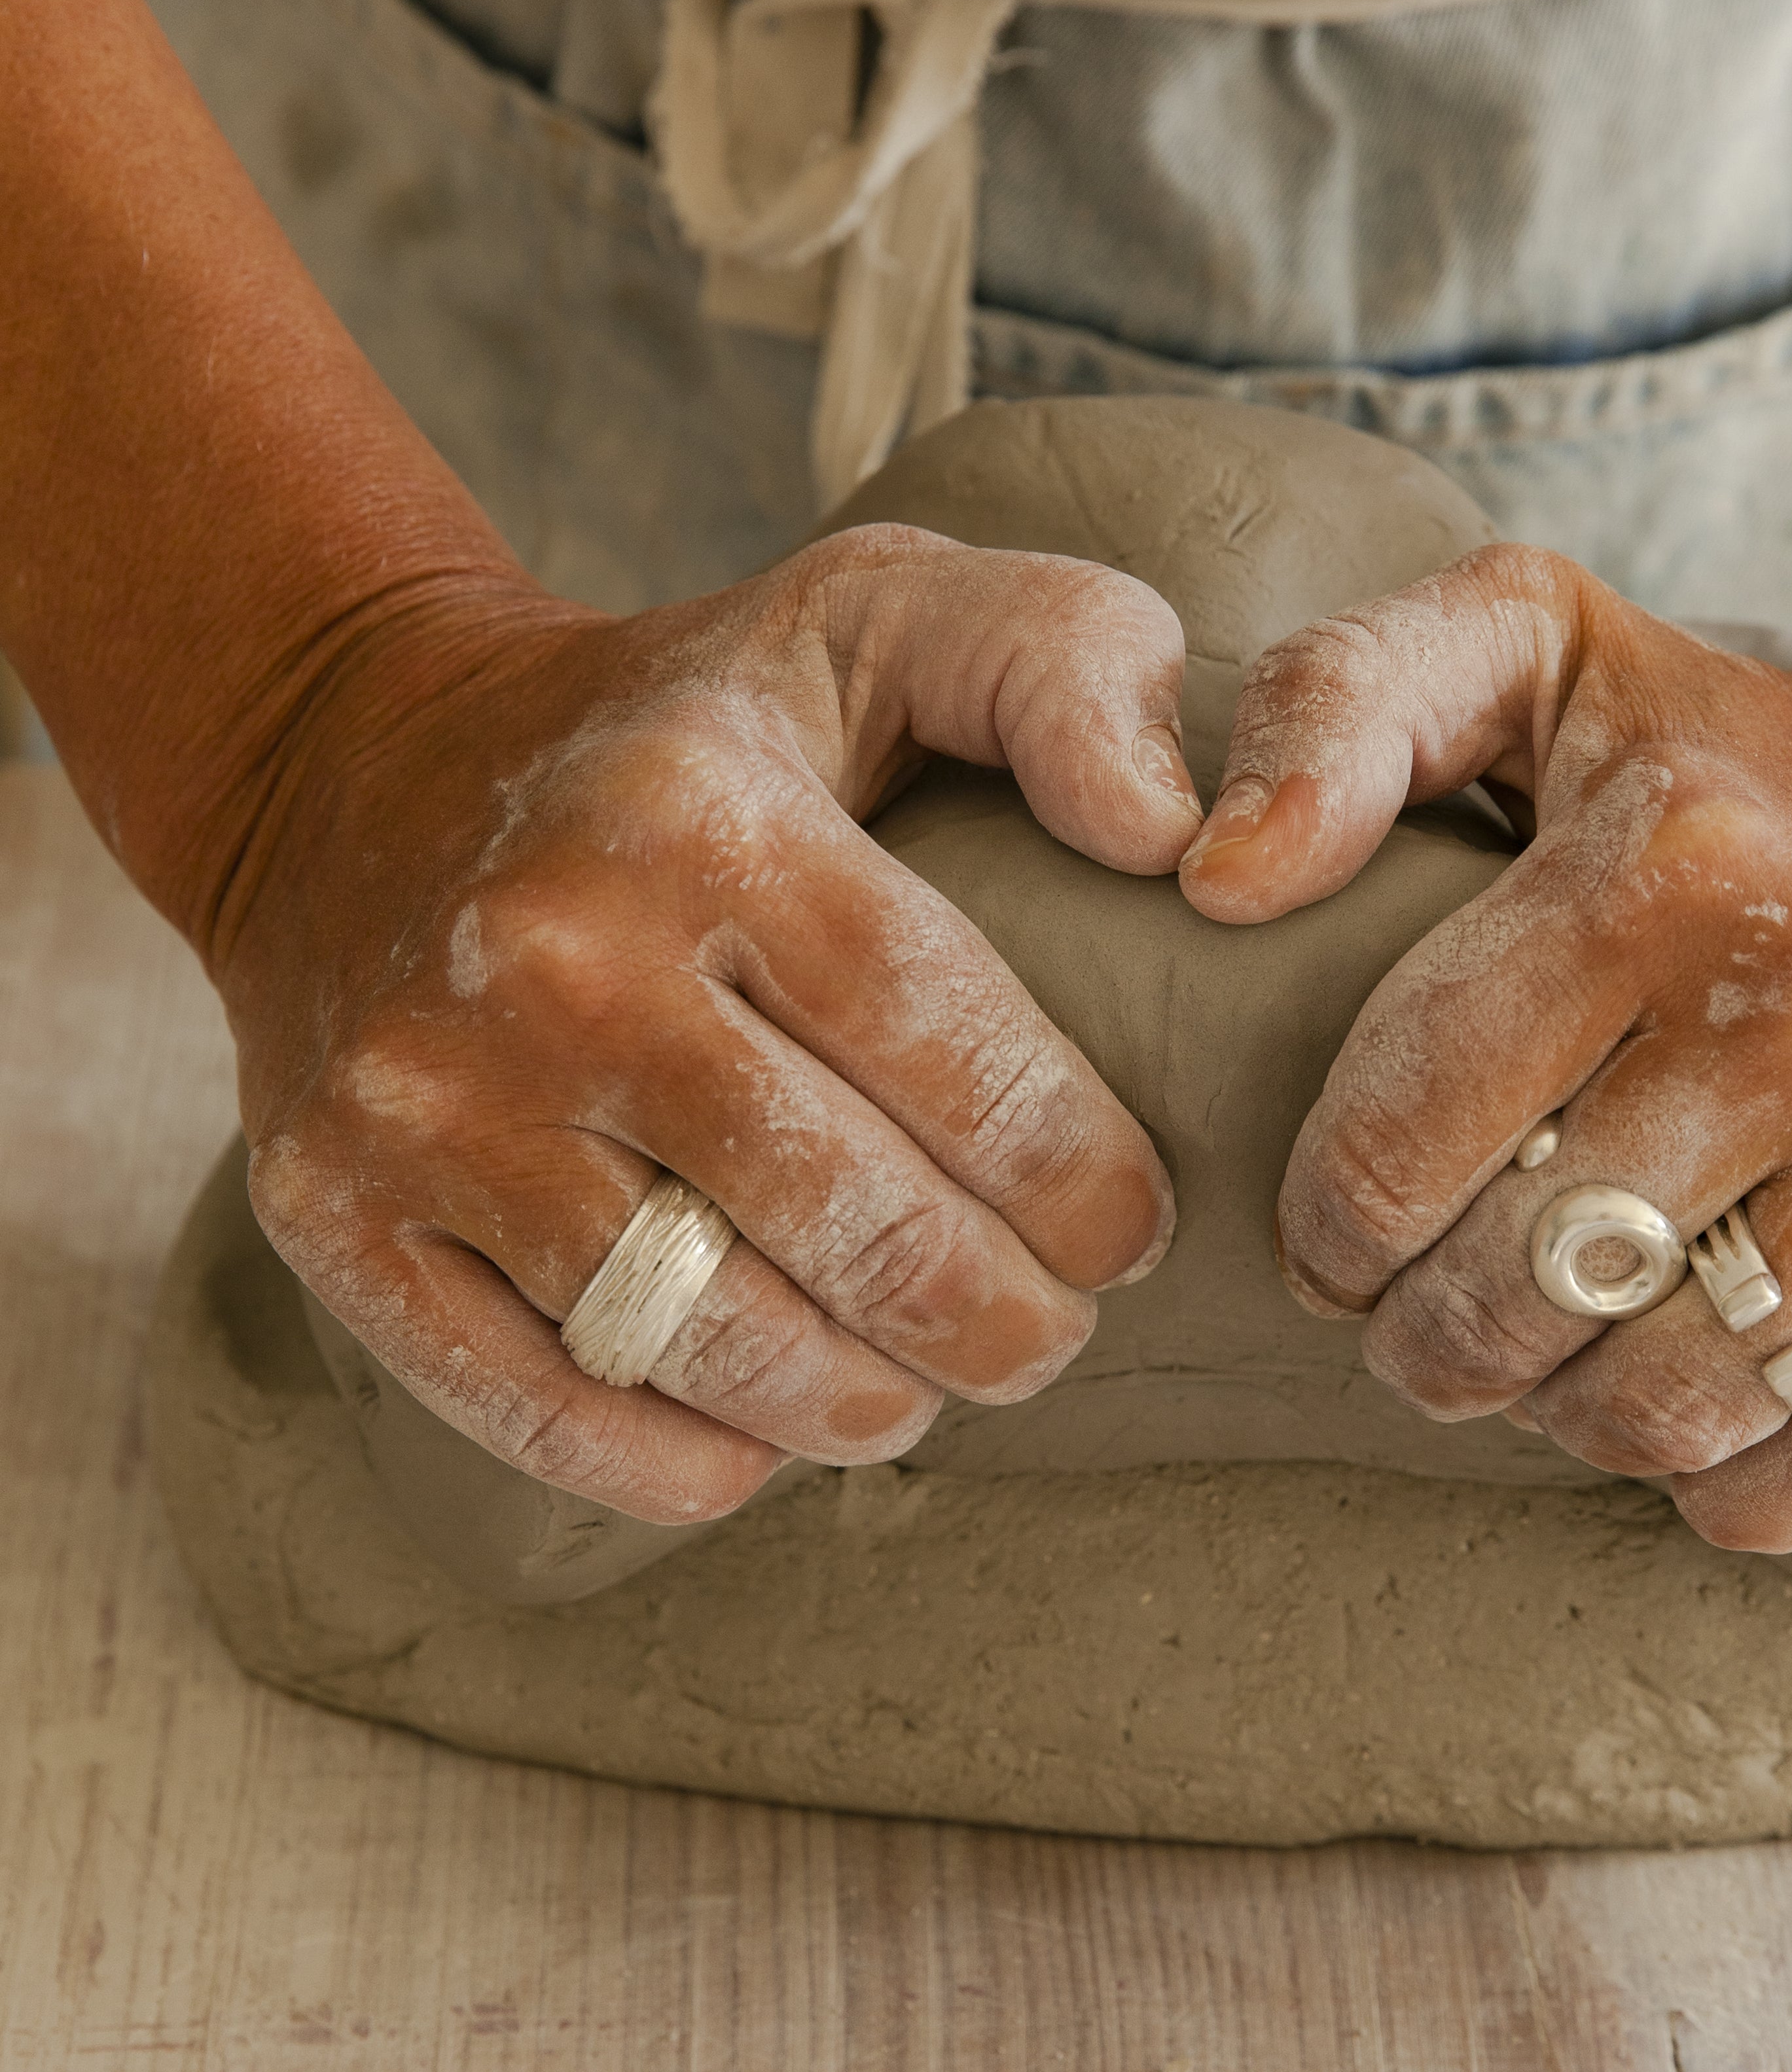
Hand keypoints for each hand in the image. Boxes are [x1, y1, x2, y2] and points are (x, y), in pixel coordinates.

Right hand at [221, 526, 1203, 1520]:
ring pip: (700, 1335)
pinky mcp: (330, 1207)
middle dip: (992, 1319)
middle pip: (840, 1214)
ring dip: (854, 1405)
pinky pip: (539, 1404)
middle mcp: (550, 956)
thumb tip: (1181, 836)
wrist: (345, 762)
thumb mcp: (874, 611)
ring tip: (916, 1390)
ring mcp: (424, 1094)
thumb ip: (1066, 666)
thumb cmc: (676, 721)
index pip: (940, 1037)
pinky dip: (676, 1459)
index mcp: (701, 813)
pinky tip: (757, 1440)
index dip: (1072, 1173)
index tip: (1130, 1231)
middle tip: (1043, 1337)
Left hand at [1176, 545, 1791, 1551]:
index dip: (1328, 1234)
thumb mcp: (1527, 645)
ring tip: (1559, 1358)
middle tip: (1434, 1321)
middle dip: (1432, 1342)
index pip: (1395, 1146)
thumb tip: (1214, 874)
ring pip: (1665, 1404)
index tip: (1338, 1243)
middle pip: (1521, 1296)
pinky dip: (1729, 1489)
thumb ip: (1337, 703)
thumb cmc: (1738, 761)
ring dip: (1568, 1416)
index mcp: (1668, 858)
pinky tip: (1693, 1423)